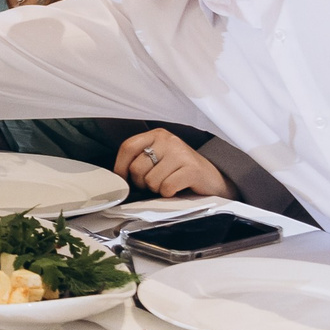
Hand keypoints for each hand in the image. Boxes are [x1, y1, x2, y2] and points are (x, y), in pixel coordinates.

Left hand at [114, 129, 229, 198]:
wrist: (212, 179)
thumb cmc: (181, 171)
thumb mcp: (159, 158)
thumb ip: (140, 161)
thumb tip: (118, 177)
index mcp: (157, 135)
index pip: (128, 147)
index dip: (120, 167)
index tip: (123, 179)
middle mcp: (168, 140)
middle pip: (137, 168)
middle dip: (142, 183)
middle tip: (155, 184)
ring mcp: (181, 153)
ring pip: (151, 181)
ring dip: (158, 189)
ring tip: (169, 184)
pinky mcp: (192, 169)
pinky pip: (166, 188)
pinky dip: (169, 194)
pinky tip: (178, 189)